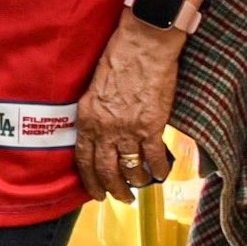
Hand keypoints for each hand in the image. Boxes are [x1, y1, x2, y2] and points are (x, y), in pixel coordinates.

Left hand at [74, 20, 182, 205]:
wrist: (142, 47)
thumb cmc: (118, 61)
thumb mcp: (94, 90)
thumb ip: (94, 116)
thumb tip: (98, 136)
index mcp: (87, 119)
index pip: (84, 160)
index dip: (90, 181)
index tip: (96, 193)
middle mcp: (105, 129)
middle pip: (107, 170)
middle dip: (114, 189)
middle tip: (122, 198)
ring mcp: (128, 129)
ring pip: (131, 168)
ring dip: (137, 181)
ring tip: (141, 185)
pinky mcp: (152, 126)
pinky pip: (155, 157)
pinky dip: (160, 168)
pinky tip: (162, 173)